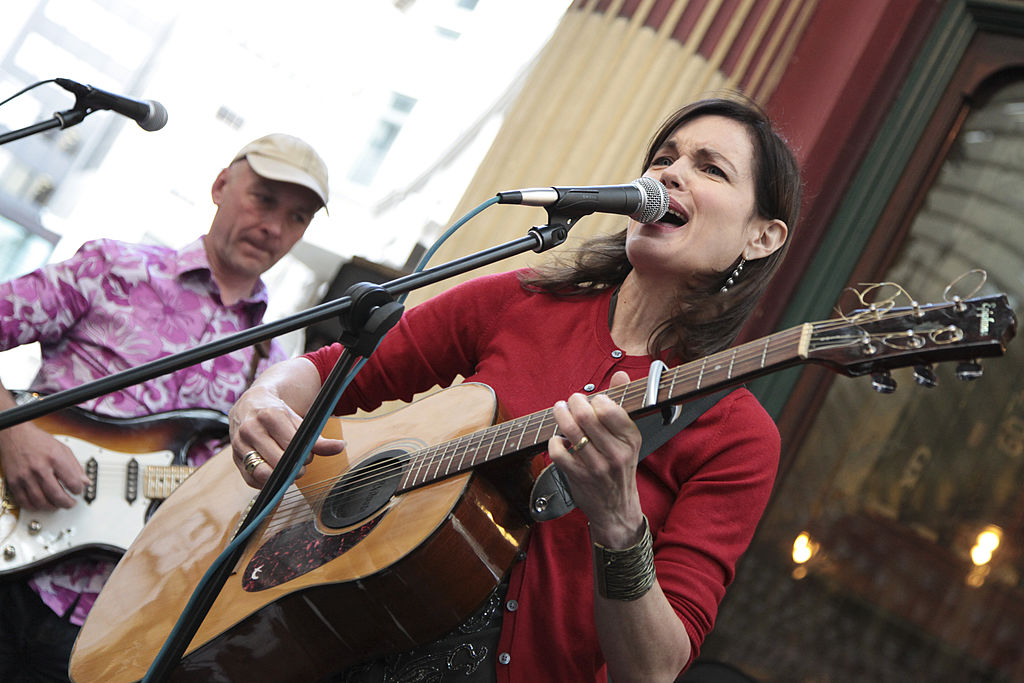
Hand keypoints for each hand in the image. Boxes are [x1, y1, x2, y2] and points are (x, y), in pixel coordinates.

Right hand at [0, 422, 89, 509]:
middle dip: (67, 503)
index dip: (78, 490)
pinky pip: (24, 501)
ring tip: (57, 505)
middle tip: (70, 503)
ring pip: (40, 501)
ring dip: (52, 507)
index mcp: (55, 458)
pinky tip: (41, 504)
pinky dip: (34, 506)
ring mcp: (25, 476)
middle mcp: (40, 468)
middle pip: (56, 495)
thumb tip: (85, 482)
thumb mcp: (63, 449)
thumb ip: (75, 467)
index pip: (72, 482)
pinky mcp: (14, 481)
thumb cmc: (39, 441)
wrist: (16, 435)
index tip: (78, 491)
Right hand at [229, 384, 344, 488]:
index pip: (291, 445)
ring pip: (262, 473)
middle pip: (277, 462)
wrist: (251, 404)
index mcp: (269, 416)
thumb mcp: (299, 422)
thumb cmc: (278, 414)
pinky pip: (251, 480)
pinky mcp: (234, 458)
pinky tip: (274, 474)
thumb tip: (340, 447)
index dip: (304, 455)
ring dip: (279, 478)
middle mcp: (251, 430)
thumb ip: (319, 439)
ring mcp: (239, 445)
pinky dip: (265, 482)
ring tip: (287, 470)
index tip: (307, 455)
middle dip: (294, 468)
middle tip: (300, 465)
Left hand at [547, 371, 644, 547]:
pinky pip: (559, 453)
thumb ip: (622, 404)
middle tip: (570, 401)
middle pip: (587, 417)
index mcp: (630, 439)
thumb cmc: (620, 467)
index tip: (592, 400)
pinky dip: (554, 442)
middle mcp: (616, 453)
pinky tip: (558, 440)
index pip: (610, 409)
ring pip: (571, 432)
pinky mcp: (579, 477)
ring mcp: (597, 467)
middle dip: (574, 403)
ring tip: (559, 410)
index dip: (596, 399)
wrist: (616, 508)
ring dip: (560, 416)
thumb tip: (621, 373)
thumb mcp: (628, 438)